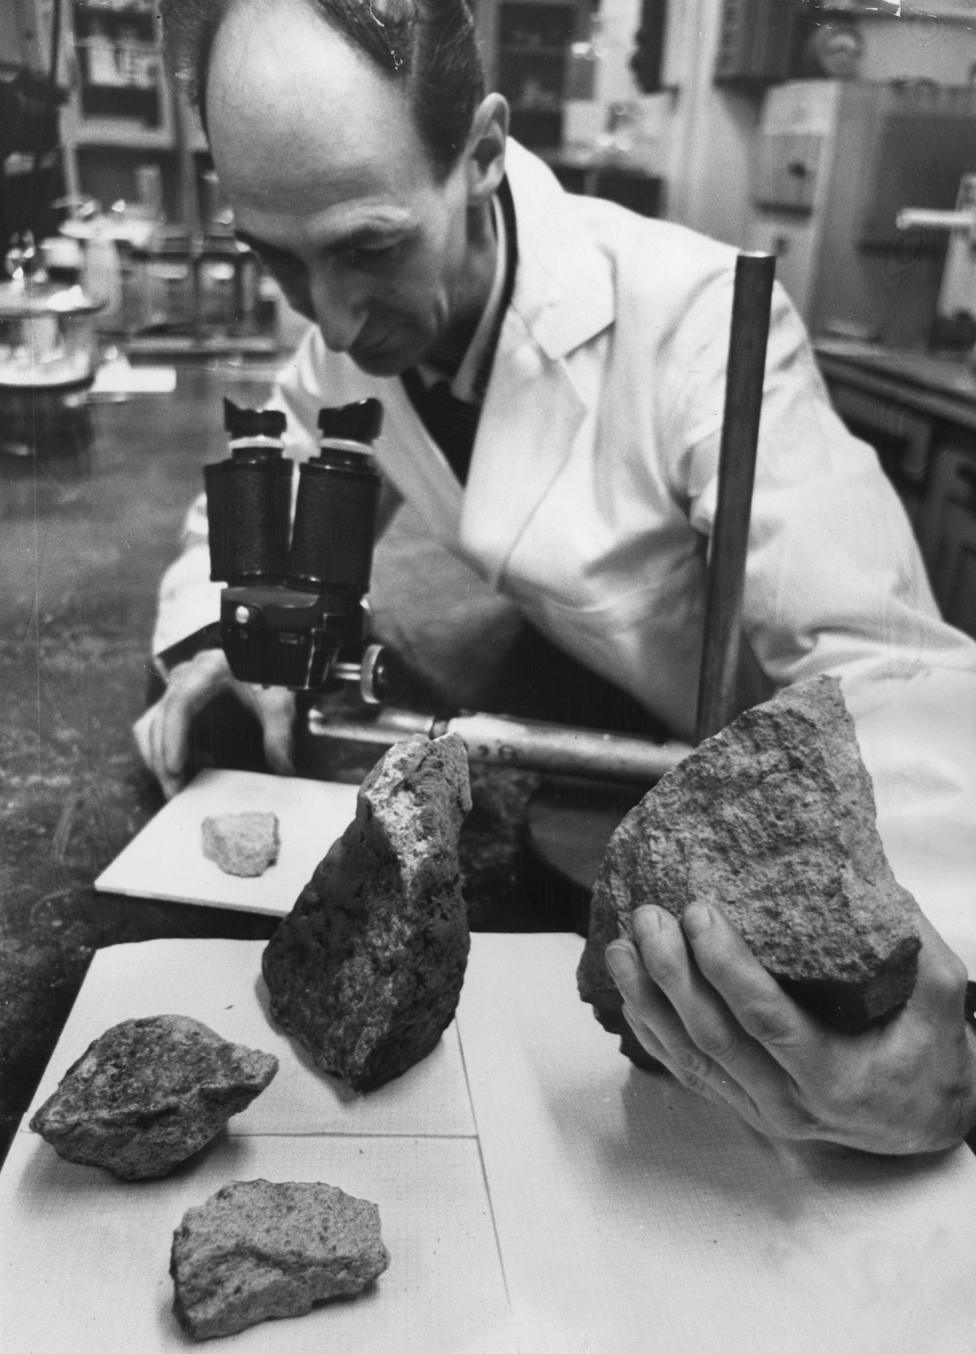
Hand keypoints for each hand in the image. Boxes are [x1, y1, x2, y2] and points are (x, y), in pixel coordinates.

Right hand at [133, 649, 294, 798]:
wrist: (263, 658)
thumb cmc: (268, 673)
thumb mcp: (278, 700)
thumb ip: (279, 732)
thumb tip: (282, 768)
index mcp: (207, 669)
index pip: (178, 703)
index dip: (172, 737)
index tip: (175, 767)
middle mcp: (185, 676)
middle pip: (158, 720)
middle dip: (161, 760)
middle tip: (174, 792)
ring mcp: (176, 688)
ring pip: (149, 725)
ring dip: (156, 758)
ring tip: (174, 787)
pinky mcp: (176, 701)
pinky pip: (157, 728)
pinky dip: (164, 750)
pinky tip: (185, 769)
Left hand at [605, 903, 975, 1155]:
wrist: (925, 1121)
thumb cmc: (931, 1052)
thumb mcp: (938, 994)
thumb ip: (910, 939)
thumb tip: (860, 872)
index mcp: (837, 1076)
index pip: (766, 1021)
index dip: (726, 967)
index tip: (699, 913)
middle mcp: (791, 1102)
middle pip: (714, 1036)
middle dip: (672, 973)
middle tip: (649, 917)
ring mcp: (760, 1110)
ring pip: (689, 1056)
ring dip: (648, 999)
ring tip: (622, 945)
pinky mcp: (742, 1105)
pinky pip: (686, 1071)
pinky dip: (651, 1030)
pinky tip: (629, 990)